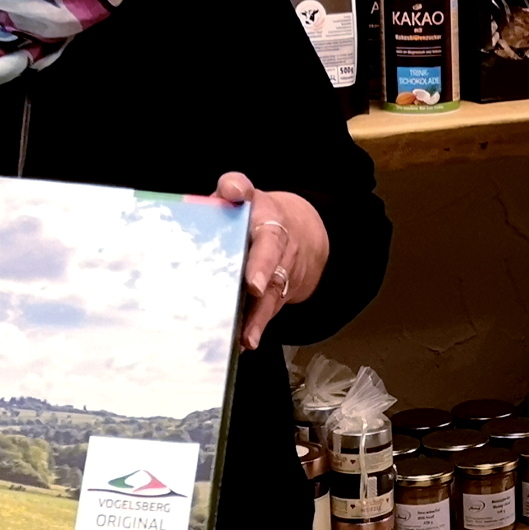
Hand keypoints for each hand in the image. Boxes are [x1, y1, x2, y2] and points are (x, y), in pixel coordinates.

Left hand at [219, 173, 328, 347]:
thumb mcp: (247, 195)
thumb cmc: (256, 215)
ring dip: (261, 316)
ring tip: (248, 336)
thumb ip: (234, 187)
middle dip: (263, 276)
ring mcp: (281, 272)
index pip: (266, 231)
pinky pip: (270, 310)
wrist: (298, 232)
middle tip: (254, 290)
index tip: (251, 266)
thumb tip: (230, 189)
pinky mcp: (278, 293)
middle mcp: (279, 247)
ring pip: (274, 294)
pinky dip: (258, 326)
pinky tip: (245, 341)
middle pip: (274, 264)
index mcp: (267, 220)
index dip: (259, 251)